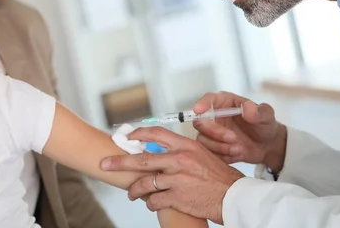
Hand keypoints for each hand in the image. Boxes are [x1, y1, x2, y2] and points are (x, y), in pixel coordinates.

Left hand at [100, 127, 243, 223]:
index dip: (137, 135)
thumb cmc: (220, 177)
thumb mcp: (202, 155)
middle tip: (105, 164)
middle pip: (141, 160)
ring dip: (134, 190)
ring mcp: (177, 179)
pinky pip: (154, 200)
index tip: (126, 138)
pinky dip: (150, 203)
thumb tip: (164, 151)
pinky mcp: (177, 197)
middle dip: (119, 162)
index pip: (156, 134)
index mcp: (186, 145)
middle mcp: (179, 160)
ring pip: (144, 183)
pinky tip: (151, 204)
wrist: (234, 197)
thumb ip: (183, 152)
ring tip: (131, 194)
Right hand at [193, 92, 286, 171]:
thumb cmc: (264, 125)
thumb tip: (248, 107)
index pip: (209, 99)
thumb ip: (258, 111)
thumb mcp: (266, 115)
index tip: (198, 109)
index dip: (202, 103)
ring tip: (239, 149)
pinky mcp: (214, 147)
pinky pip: (209, 154)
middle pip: (200, 122)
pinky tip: (237, 154)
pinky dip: (223, 156)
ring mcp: (212, 133)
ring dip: (220, 147)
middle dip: (215, 132)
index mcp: (225, 103)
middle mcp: (215, 116)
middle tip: (233, 138)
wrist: (267, 145)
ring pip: (202, 140)